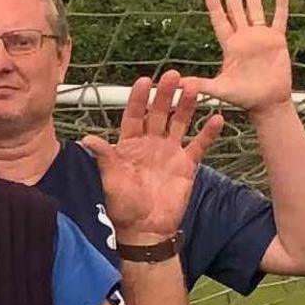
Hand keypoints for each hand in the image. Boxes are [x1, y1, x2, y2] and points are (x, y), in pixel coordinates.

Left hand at [81, 71, 221, 249]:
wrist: (146, 229)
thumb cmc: (124, 206)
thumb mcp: (111, 181)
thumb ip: (104, 158)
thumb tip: (87, 140)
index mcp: (130, 145)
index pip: (133, 115)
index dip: (138, 99)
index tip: (144, 81)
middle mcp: (151, 144)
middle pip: (159, 113)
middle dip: (166, 94)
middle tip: (173, 75)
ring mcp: (170, 152)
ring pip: (179, 123)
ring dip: (187, 106)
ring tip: (195, 88)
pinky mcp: (187, 165)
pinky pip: (199, 145)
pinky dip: (208, 132)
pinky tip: (216, 118)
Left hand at [183, 0, 292, 116]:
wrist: (267, 103)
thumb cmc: (243, 98)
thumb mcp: (220, 89)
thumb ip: (200, 84)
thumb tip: (177, 83)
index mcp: (230, 46)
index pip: (221, 21)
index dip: (215, 6)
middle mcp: (245, 38)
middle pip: (236, 10)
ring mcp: (261, 38)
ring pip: (256, 9)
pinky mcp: (278, 41)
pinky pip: (280, 19)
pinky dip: (281, 6)